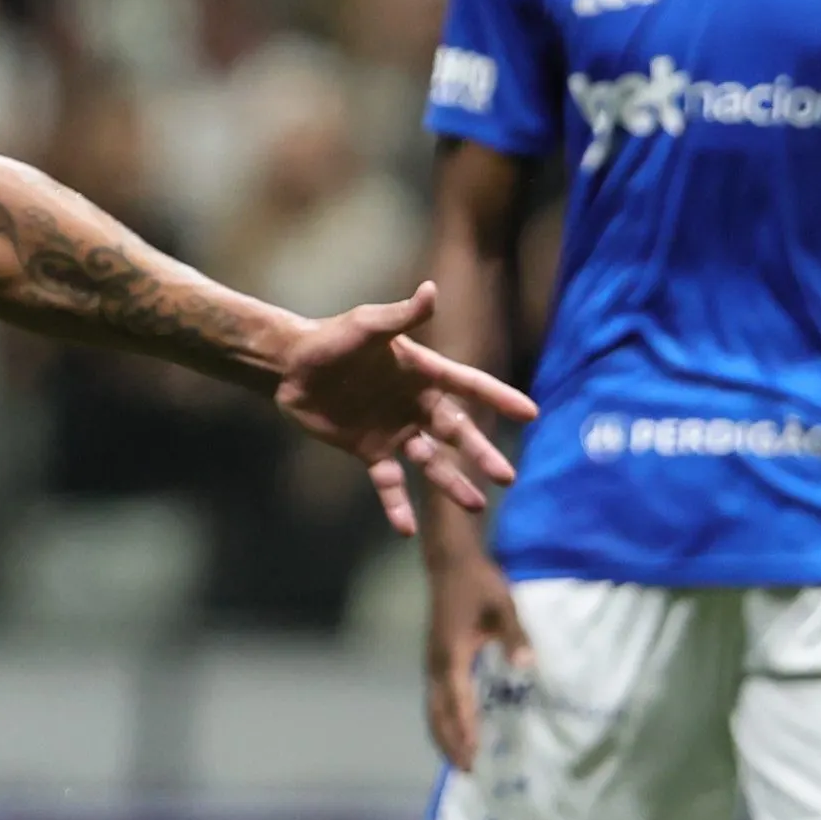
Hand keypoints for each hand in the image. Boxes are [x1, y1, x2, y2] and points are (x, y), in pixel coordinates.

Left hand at [273, 281, 536, 534]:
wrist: (290, 366)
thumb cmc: (331, 340)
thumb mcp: (368, 325)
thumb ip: (402, 316)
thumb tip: (432, 289)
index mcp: (422, 373)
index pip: (469, 386)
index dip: (499, 398)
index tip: (530, 413)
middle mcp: (414, 405)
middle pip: (456, 432)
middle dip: (482, 454)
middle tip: (507, 477)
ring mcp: (394, 431)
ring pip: (431, 462)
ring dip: (452, 484)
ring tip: (475, 507)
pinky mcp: (369, 451)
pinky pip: (389, 483)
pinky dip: (397, 506)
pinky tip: (407, 529)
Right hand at [425, 550, 532, 770]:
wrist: (450, 563)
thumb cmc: (479, 583)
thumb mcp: (504, 606)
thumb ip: (515, 636)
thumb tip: (526, 667)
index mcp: (451, 653)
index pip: (457, 700)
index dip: (464, 728)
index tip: (473, 753)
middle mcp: (436, 662)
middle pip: (437, 711)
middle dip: (449, 742)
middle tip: (467, 770)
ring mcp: (432, 661)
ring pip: (431, 707)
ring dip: (443, 734)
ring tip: (459, 760)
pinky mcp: (435, 658)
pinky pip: (434, 697)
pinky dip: (442, 719)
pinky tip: (455, 729)